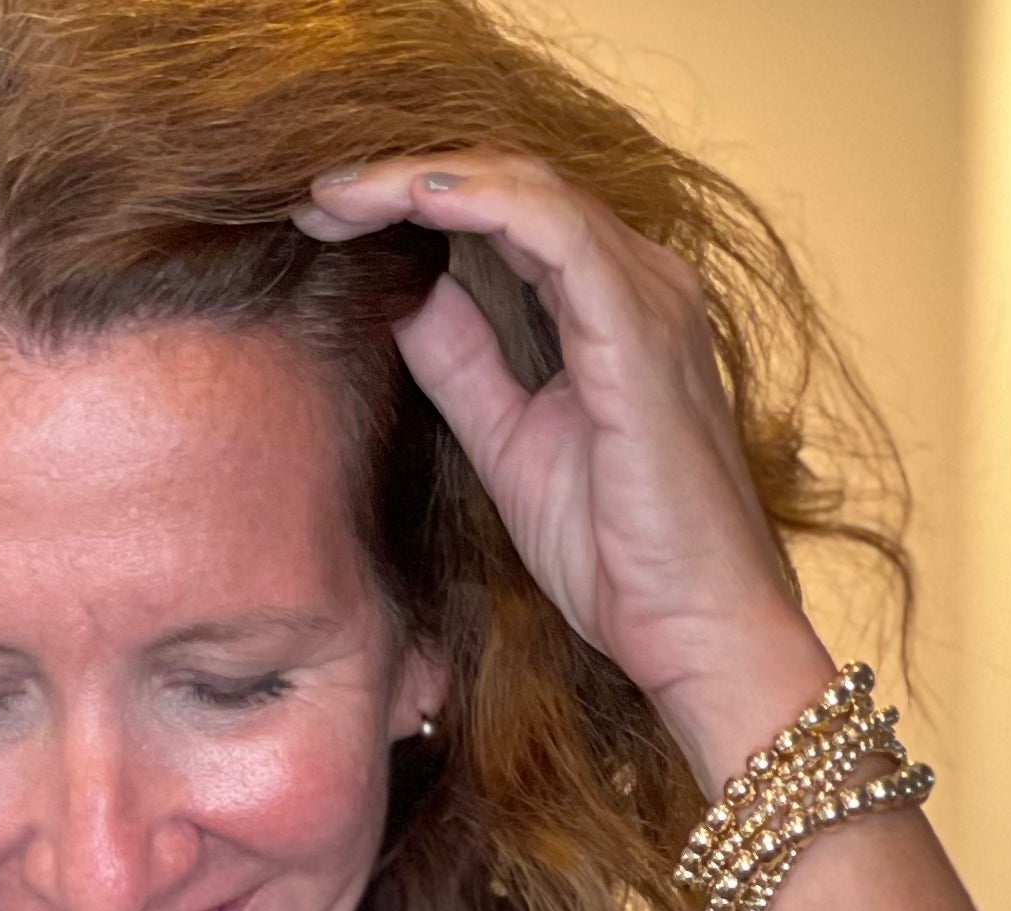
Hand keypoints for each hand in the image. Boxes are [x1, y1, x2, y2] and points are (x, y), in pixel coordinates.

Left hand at [295, 153, 835, 791]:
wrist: (697, 631)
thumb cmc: (623, 558)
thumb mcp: (511, 447)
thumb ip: (464, 368)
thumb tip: (401, 301)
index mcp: (610, 306)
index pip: (506, 214)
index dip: (411, 203)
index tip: (326, 218)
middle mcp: (640, 281)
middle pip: (510, 181)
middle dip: (402, 179)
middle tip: (314, 196)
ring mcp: (648, 297)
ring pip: (525, 186)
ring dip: (421, 179)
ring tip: (339, 194)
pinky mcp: (640, 328)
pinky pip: (553, 229)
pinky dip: (478, 202)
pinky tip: (410, 202)